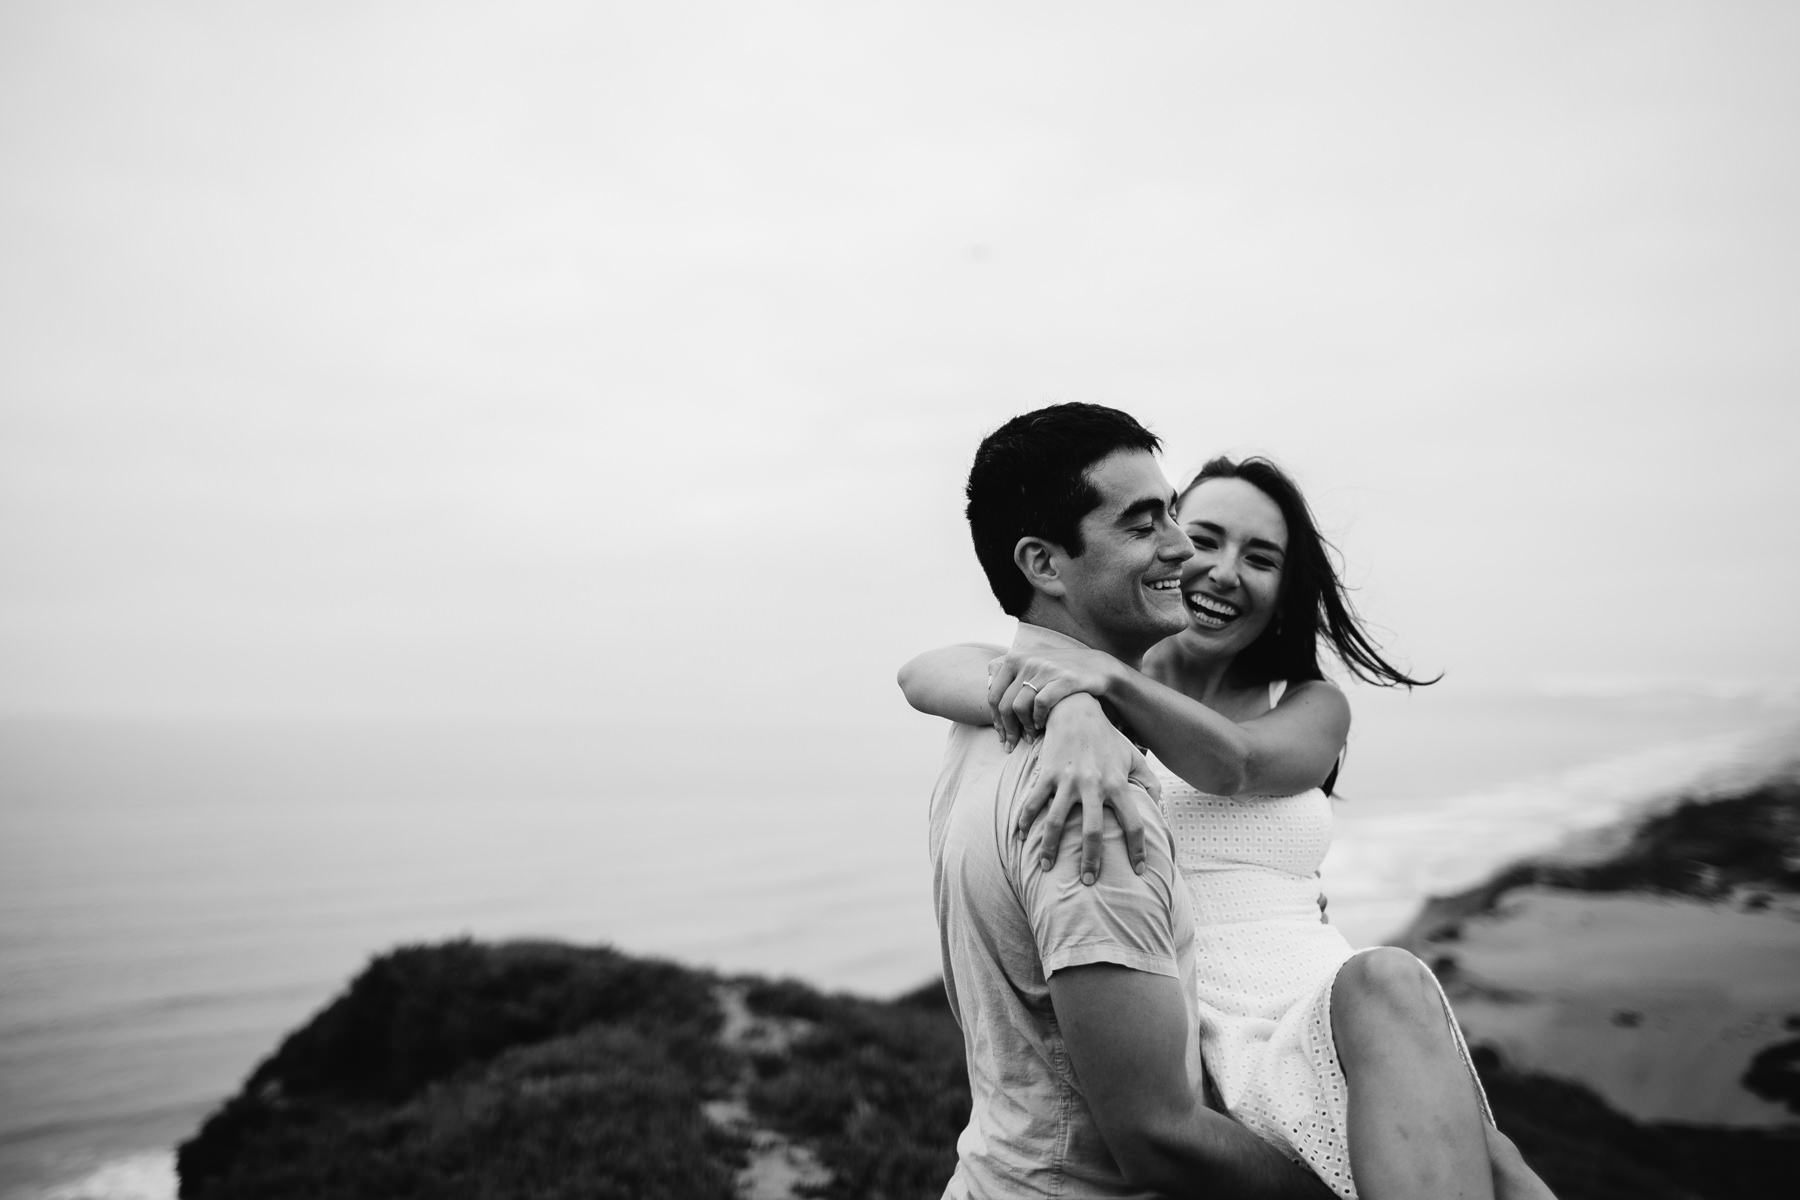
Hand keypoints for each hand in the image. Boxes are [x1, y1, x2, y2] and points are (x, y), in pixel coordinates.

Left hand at [987, 645, 1121, 750]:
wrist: (1097, 666)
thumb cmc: (1060, 671)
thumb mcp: (1033, 663)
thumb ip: (1011, 671)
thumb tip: (987, 683)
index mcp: (1014, 657)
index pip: (993, 695)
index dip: (995, 719)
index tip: (1001, 735)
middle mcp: (1027, 660)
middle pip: (1004, 704)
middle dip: (1006, 729)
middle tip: (1012, 743)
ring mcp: (1045, 668)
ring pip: (1019, 707)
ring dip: (1023, 728)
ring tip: (1029, 737)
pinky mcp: (1064, 678)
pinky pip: (1041, 705)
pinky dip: (1038, 719)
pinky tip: (1041, 726)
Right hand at [1017, 695, 1159, 883]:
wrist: (1077, 710)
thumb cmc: (1108, 739)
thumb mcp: (1134, 758)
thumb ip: (1149, 784)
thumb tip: (1158, 810)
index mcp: (1117, 783)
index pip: (1134, 823)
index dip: (1138, 850)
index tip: (1139, 871)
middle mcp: (1093, 785)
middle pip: (1092, 831)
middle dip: (1091, 860)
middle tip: (1088, 882)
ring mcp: (1067, 780)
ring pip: (1055, 822)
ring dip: (1049, 848)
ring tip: (1046, 868)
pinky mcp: (1047, 774)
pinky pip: (1033, 802)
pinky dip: (1024, 821)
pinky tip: (1020, 838)